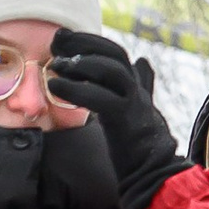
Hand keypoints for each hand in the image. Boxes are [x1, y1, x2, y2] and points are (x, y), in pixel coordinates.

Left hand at [46, 33, 181, 208]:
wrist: (153, 171)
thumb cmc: (140, 142)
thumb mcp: (138, 107)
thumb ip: (141, 84)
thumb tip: (144, 61)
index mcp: (135, 84)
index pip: (114, 52)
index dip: (89, 41)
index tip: (62, 38)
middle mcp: (136, 88)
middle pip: (114, 54)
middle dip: (84, 43)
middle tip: (57, 41)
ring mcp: (134, 102)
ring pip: (111, 70)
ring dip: (81, 64)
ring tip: (56, 66)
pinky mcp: (126, 119)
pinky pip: (101, 97)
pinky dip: (77, 89)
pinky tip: (55, 87)